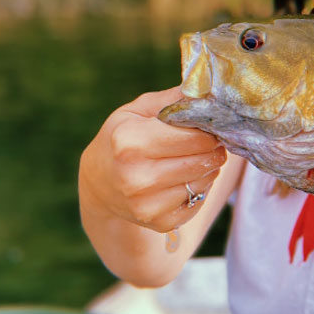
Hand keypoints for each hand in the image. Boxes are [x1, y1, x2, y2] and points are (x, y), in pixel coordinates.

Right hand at [79, 86, 226, 232]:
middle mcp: (135, 176)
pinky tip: (184, 179)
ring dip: (208, 168)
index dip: (209, 129)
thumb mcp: (139, 110)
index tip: (210, 126)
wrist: (100, 183)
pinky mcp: (160, 223)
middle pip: (204, 159)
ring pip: (205, 180)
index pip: (195, 137)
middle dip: (213, 148)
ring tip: (194, 158)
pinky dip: (199, 188)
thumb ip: (173, 99)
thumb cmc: (123, 138)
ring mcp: (146, 204)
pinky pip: (199, 201)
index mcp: (129, 142)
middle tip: (210, 141)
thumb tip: (209, 90)